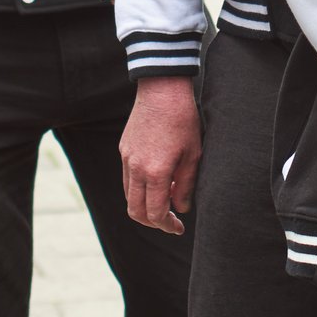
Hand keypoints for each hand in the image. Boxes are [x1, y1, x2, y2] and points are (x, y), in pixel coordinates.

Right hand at [120, 76, 201, 234]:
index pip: (155, 213)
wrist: (162, 88)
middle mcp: (136, 168)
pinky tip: (157, 180)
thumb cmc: (183, 119)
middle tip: (170, 222)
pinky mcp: (124, 149)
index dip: (167, 226)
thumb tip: (180, 209)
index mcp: (155, 172)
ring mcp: (126, 158)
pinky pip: (127, 178)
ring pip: (129, 195)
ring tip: (165, 199)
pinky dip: (139, 188)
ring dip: (144, 205)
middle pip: (135, 211)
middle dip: (152, 222)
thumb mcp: (193, 154)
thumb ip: (186, 185)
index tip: (179, 228)